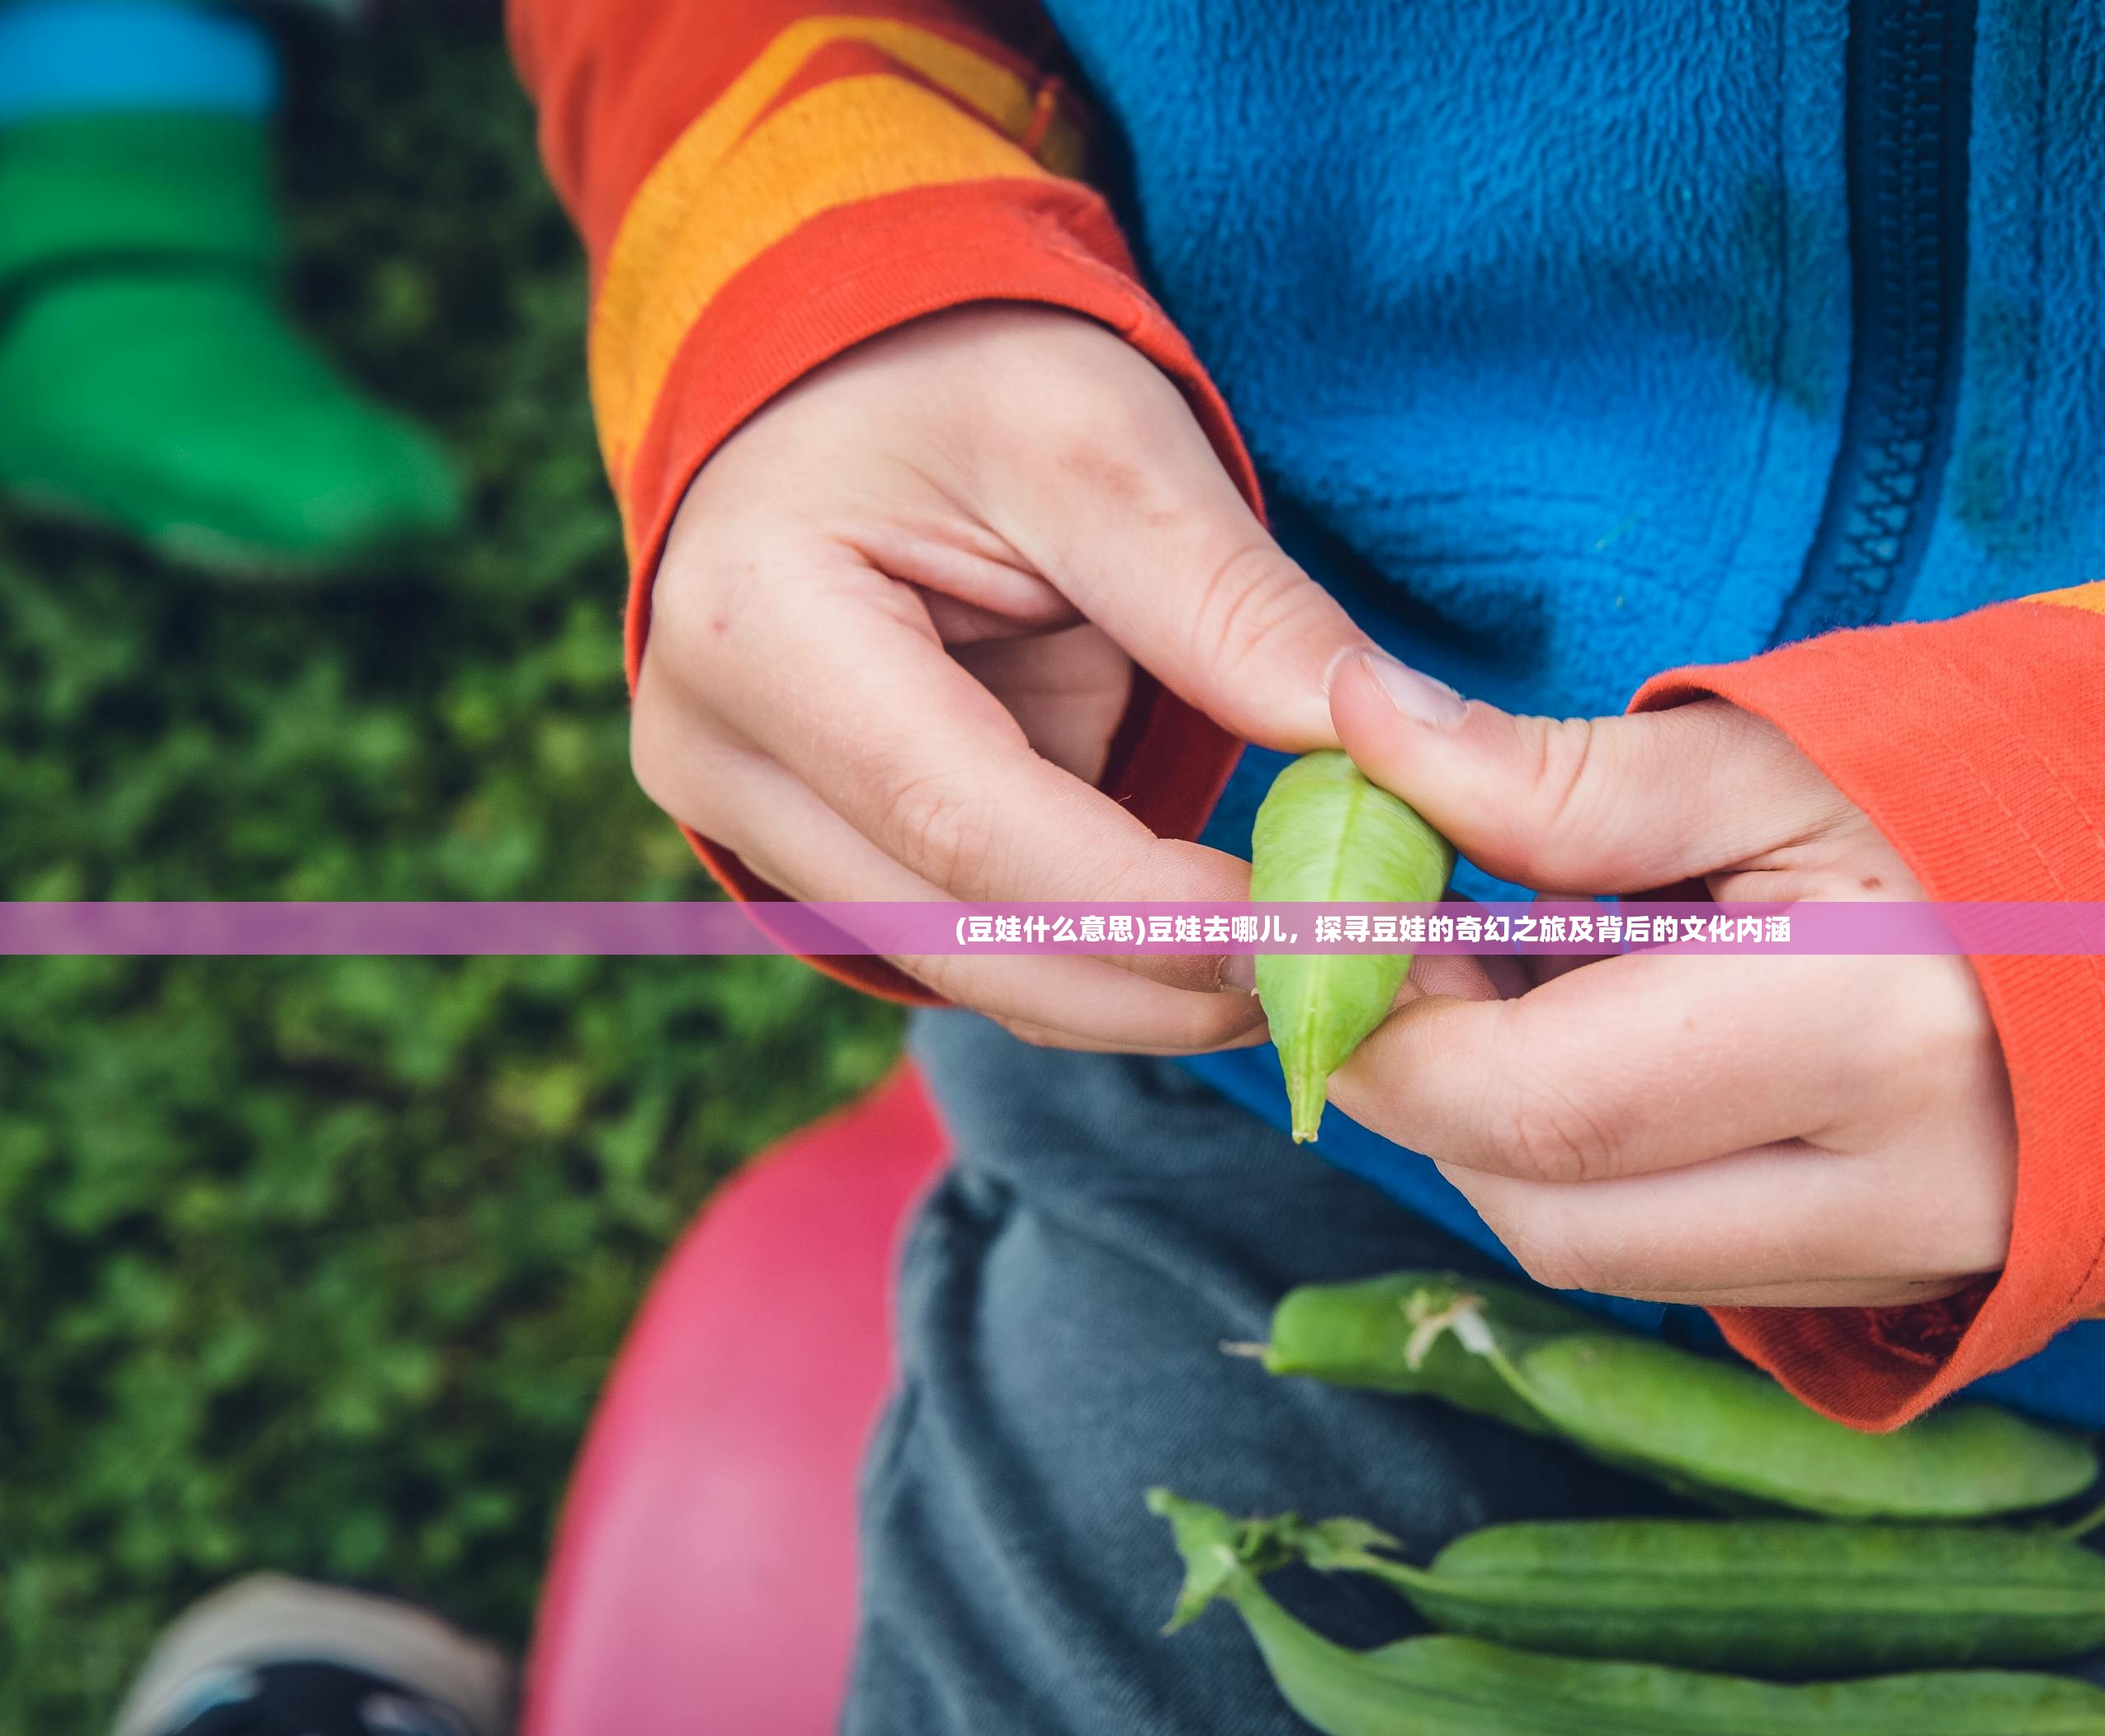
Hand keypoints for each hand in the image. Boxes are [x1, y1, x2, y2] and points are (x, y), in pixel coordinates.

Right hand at [635, 305, 1374, 1051]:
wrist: (847, 377)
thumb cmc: (964, 371)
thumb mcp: (1104, 436)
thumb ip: (1228, 601)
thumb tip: (1390, 737)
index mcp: (759, 631)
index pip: (972, 828)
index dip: (1154, 910)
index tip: (1320, 936)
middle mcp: (714, 753)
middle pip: (963, 938)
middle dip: (1166, 983)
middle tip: (1350, 988)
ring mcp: (746, 819)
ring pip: (969, 971)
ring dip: (1146, 994)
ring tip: (1317, 974)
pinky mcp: (812, 852)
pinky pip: (974, 944)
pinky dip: (1107, 963)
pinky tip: (1232, 949)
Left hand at [1323, 653, 2016, 1307]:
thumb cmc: (1998, 794)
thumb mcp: (1785, 752)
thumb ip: (1561, 775)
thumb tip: (1358, 726)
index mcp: (1872, 1033)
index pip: (1539, 1100)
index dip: (1390, 1027)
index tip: (1324, 930)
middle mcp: (1893, 1193)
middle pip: (1547, 1210)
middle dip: (1432, 1089)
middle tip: (1423, 948)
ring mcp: (1907, 1263)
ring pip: (1600, 1254)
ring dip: (1507, 1133)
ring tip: (1538, 979)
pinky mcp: (1900, 1288)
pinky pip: (1679, 1262)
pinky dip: (1602, 1169)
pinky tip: (1629, 1046)